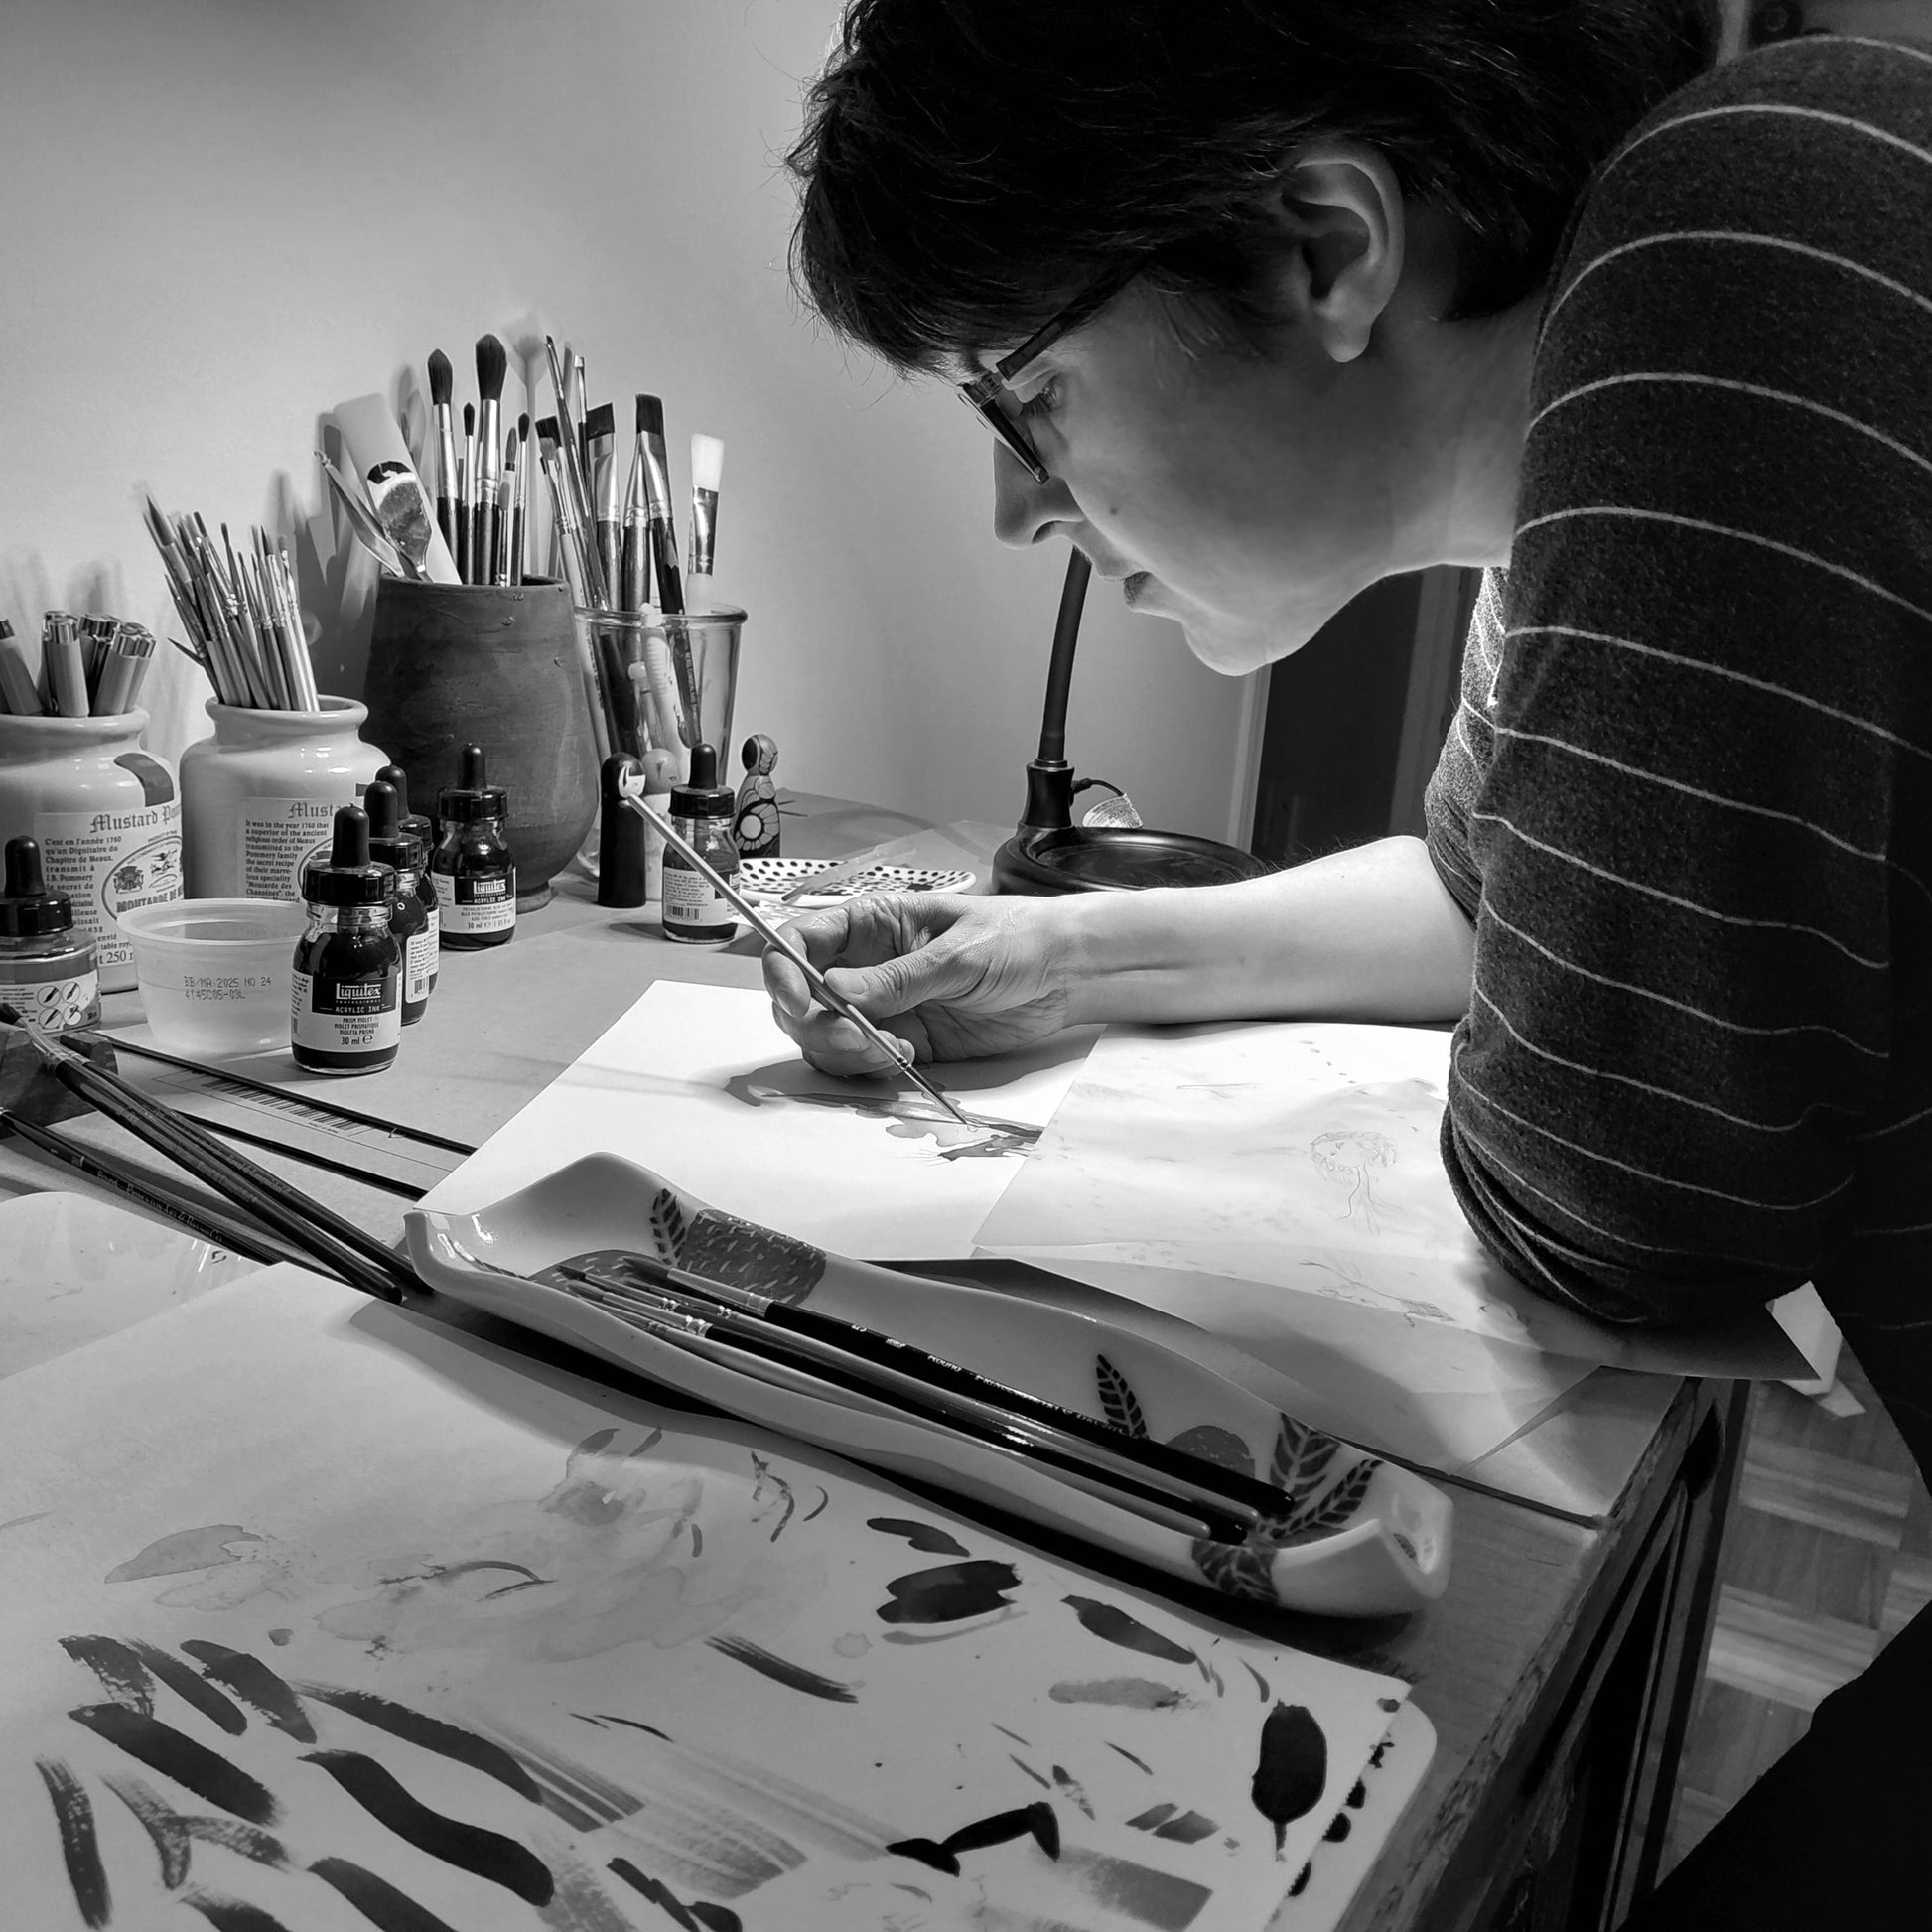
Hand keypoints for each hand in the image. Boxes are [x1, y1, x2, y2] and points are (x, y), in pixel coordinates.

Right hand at [763, 893, 1071, 1074]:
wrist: (1064, 972)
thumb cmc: (1016, 938)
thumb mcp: (956, 954)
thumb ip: (897, 978)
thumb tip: (834, 990)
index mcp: (871, 925)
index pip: (800, 943)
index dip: (783, 972)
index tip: (796, 1001)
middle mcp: (866, 966)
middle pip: (801, 1000)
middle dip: (814, 1024)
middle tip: (853, 1035)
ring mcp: (883, 1007)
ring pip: (825, 1039)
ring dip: (843, 1053)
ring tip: (887, 1050)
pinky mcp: (904, 1041)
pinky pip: (863, 1064)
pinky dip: (870, 1070)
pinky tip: (904, 1059)